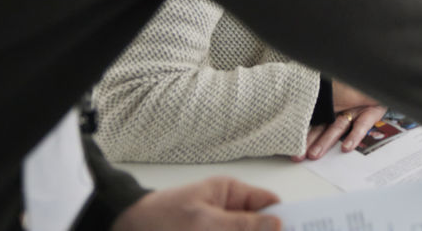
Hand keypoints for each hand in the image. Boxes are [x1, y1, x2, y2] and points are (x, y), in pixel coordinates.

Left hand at [112, 178, 279, 230]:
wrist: (123, 230)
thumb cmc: (160, 220)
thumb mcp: (205, 222)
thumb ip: (243, 225)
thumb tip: (278, 224)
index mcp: (230, 193)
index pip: (268, 204)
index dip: (284, 218)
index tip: (298, 230)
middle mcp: (227, 211)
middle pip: (257, 227)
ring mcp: (216, 227)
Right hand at [291, 81, 385, 160]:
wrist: (378, 70)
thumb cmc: (348, 76)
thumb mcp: (326, 83)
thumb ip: (311, 94)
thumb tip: (284, 101)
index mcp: (328, 103)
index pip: (313, 119)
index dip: (302, 133)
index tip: (292, 146)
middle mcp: (340, 108)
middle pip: (323, 126)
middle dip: (311, 141)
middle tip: (299, 155)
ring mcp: (354, 111)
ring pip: (338, 128)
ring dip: (327, 141)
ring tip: (315, 154)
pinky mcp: (370, 113)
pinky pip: (362, 125)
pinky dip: (354, 135)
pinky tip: (347, 147)